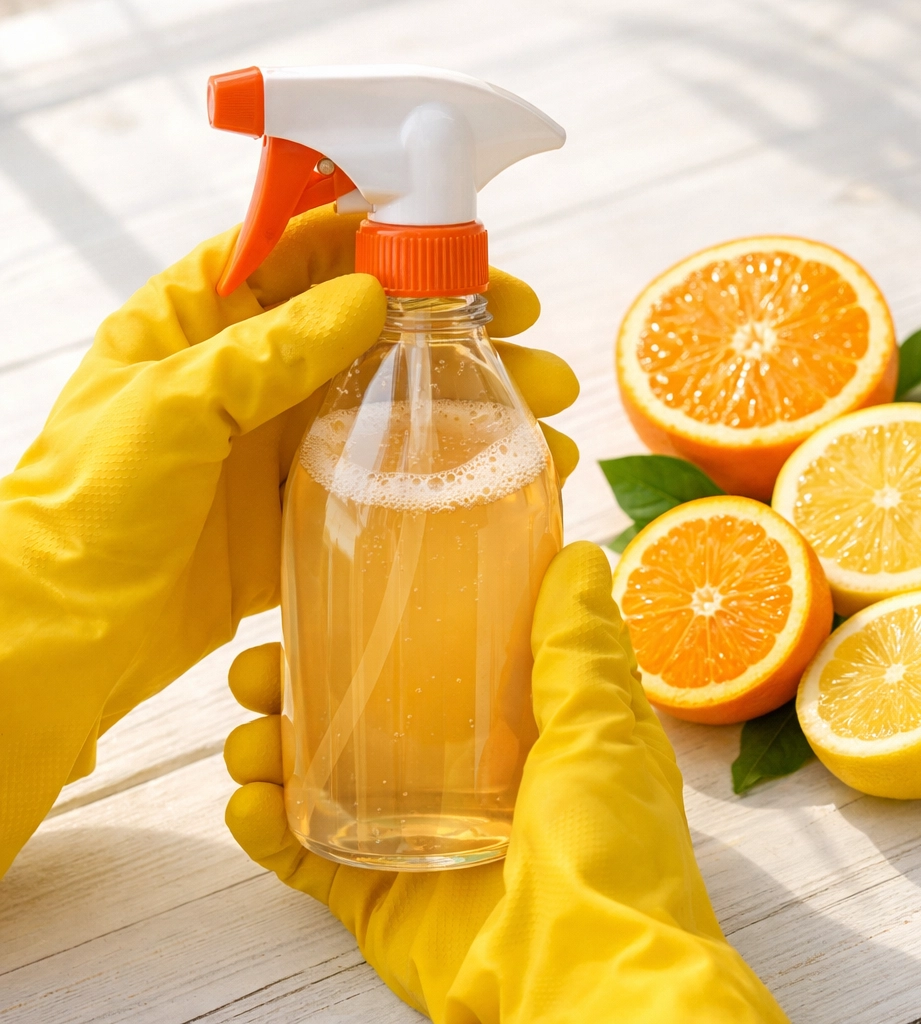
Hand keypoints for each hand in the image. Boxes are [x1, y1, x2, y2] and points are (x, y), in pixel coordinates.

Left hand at [0, 205, 577, 875]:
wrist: (68, 631)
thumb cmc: (87, 506)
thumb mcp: (170, 405)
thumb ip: (267, 350)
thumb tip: (366, 295)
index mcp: (201, 315)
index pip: (309, 247)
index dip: (396, 241)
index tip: (471, 258)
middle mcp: (249, 367)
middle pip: (372, 324)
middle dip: (460, 328)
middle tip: (535, 346)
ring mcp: (279, 438)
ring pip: (389, 399)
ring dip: (467, 403)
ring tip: (545, 419)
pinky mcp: (298, 503)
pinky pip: (380, 473)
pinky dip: (439, 472)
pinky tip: (497, 478)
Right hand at [225, 542, 788, 1022]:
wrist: (589, 984)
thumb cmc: (611, 850)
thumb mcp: (601, 727)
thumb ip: (579, 645)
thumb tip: (578, 554)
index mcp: (514, 728)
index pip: (434, 658)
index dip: (378, 626)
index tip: (331, 594)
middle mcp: (461, 773)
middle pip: (358, 714)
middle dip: (296, 687)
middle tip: (259, 669)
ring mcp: (417, 834)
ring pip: (320, 779)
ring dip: (269, 752)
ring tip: (249, 741)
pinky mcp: (383, 895)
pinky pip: (309, 857)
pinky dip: (269, 831)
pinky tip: (249, 805)